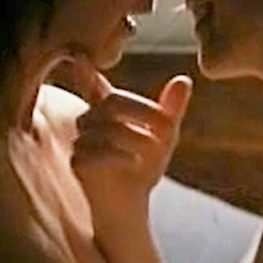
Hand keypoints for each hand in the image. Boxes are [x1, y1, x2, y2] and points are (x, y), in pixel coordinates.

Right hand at [68, 56, 192, 241]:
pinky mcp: (78, 165)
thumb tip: (184, 80)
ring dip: (136, 137)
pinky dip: (119, 155)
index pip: (93, 84)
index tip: (78, 55)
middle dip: (144, 112)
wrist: (130, 207)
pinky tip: (134, 162)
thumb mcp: (164, 138)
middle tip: (168, 129)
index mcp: (107, 112)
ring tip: (152, 151)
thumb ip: (171, 110)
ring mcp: (81, 143)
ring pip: (105, 127)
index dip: (84, 70)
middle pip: (112, 101)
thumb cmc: (143, 169)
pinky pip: (94, 152)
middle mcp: (90, 123)